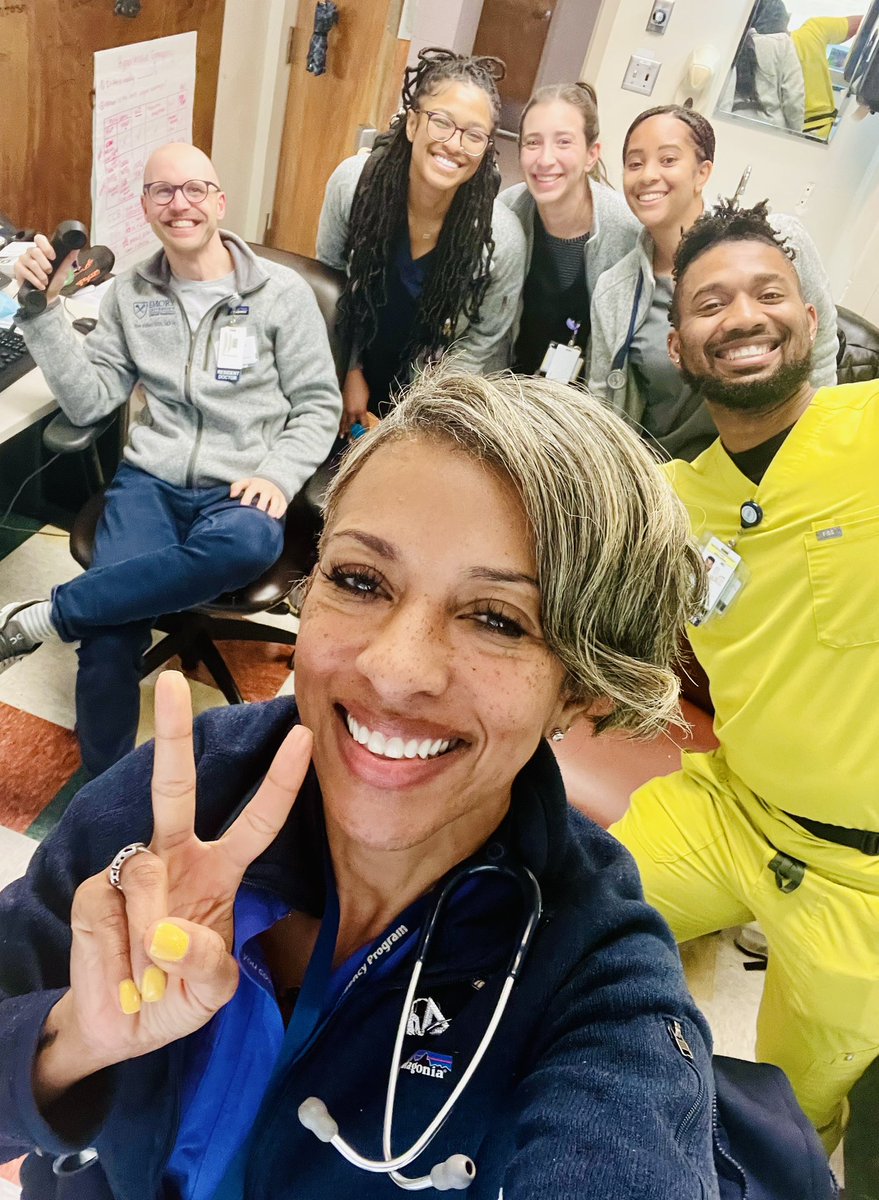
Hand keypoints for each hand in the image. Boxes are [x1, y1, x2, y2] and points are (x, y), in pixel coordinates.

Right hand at [14, 233, 78, 304]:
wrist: (47, 297)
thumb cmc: (53, 282)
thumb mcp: (62, 272)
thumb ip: (67, 261)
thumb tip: (75, 249)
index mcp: (42, 250)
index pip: (40, 239)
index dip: (46, 246)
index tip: (53, 257)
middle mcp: (31, 252)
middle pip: (35, 251)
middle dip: (45, 264)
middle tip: (50, 272)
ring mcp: (23, 260)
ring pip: (31, 262)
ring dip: (41, 274)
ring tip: (45, 281)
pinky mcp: (18, 268)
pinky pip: (26, 272)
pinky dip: (35, 280)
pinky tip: (41, 286)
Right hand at [34, 671, 311, 1105]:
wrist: (121, 1028)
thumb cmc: (177, 996)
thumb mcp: (212, 992)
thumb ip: (205, 966)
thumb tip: (166, 932)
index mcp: (221, 871)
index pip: (258, 821)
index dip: (279, 781)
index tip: (302, 735)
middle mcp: (177, 858)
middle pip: (175, 788)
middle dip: (173, 734)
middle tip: (171, 682)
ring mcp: (134, 873)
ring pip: (146, 883)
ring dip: (150, 943)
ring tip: (149, 976)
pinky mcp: (95, 895)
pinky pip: (107, 914)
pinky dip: (116, 954)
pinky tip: (120, 971)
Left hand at [229, 477, 286, 517]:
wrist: (271, 481)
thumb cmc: (255, 485)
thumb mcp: (245, 483)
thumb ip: (237, 487)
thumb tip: (232, 495)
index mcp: (256, 485)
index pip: (251, 491)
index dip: (247, 498)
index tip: (243, 506)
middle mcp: (267, 489)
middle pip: (265, 496)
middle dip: (261, 504)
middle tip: (257, 513)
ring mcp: (275, 494)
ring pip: (276, 500)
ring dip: (273, 508)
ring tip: (269, 516)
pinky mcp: (282, 499)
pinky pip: (283, 505)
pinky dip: (280, 511)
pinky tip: (276, 517)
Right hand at [339, 367, 369, 436]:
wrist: (352, 377)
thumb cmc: (362, 386)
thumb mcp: (367, 398)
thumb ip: (364, 409)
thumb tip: (363, 415)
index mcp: (361, 410)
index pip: (364, 424)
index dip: (364, 431)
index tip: (365, 437)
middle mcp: (352, 411)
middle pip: (352, 426)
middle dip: (352, 435)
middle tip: (352, 443)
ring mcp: (344, 408)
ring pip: (343, 422)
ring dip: (343, 430)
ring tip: (342, 437)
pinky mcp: (339, 404)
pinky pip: (339, 416)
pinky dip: (338, 422)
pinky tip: (337, 426)